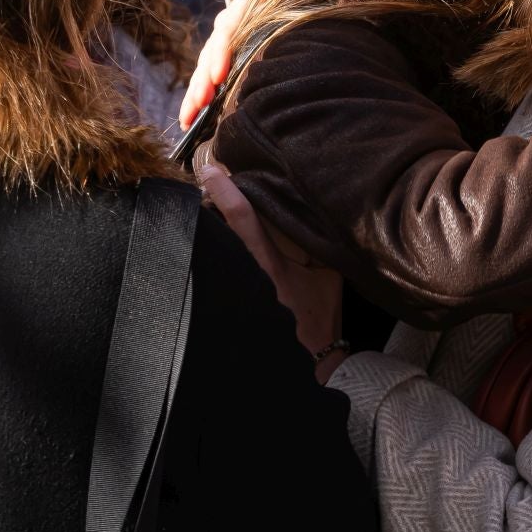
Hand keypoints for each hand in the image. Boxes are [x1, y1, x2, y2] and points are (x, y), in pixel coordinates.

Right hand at [179, 0, 284, 130]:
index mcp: (237, 15)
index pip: (226, 35)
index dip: (221, 55)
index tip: (220, 76)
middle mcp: (222, 33)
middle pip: (208, 59)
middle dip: (203, 83)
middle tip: (201, 103)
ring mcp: (217, 49)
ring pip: (201, 74)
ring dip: (194, 97)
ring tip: (188, 120)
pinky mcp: (217, 65)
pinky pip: (203, 85)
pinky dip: (195, 103)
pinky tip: (188, 124)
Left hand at [195, 145, 345, 379]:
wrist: (304, 363)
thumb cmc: (317, 320)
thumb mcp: (327, 279)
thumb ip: (318, 245)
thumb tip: (312, 213)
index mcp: (265, 266)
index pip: (241, 218)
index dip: (225, 190)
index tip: (211, 168)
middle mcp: (241, 275)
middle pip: (213, 230)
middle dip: (207, 206)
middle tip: (205, 181)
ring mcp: (227, 288)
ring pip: (210, 248)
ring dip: (208, 228)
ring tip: (204, 206)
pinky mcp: (223, 301)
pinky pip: (213, 266)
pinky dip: (212, 249)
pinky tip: (211, 240)